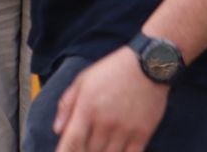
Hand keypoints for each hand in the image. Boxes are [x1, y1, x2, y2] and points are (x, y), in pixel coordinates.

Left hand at [52, 45, 171, 151]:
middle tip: (87, 144)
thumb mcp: (84, 80)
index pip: (71, 142)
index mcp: (87, 108)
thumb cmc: (113, 70)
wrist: (149, 63)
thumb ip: (67, 104)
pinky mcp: (142, 134)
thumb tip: (57, 130)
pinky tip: (118, 150)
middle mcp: (105, 122)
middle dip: (84, 151)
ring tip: (101, 146)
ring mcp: (124, 130)